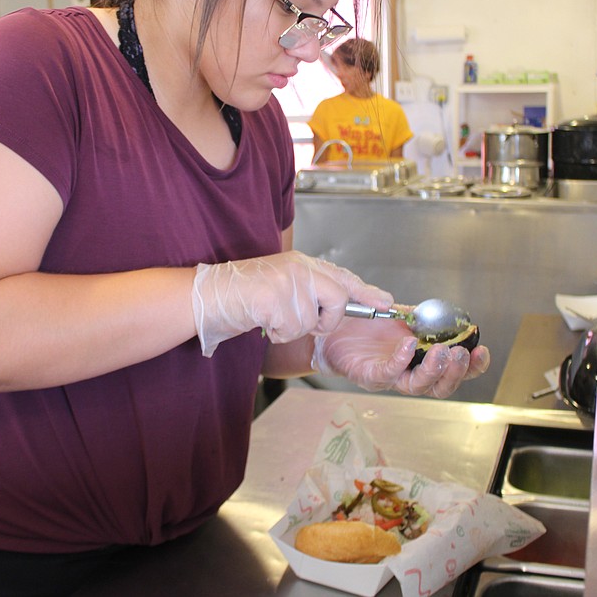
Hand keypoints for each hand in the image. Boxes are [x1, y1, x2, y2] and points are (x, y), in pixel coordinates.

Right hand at [191, 251, 391, 356]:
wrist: (209, 294)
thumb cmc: (244, 294)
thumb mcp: (282, 284)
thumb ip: (310, 289)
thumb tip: (342, 303)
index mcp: (302, 264)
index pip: (343, 276)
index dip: (367, 292)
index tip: (387, 303)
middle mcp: (298, 268)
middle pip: (338, 298)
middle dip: (327, 320)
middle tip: (305, 322)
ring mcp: (286, 281)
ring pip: (311, 321)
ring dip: (292, 329)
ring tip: (271, 317)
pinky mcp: (272, 298)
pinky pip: (291, 328)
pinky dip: (277, 333)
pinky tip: (262, 321)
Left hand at [311, 319, 490, 398]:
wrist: (327, 323)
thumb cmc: (360, 320)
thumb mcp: (394, 310)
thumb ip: (415, 313)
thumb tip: (438, 312)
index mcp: (420, 355)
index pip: (453, 368)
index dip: (471, 364)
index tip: (482, 350)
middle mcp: (408, 370)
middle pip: (440, 385)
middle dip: (456, 372)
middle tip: (462, 354)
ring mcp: (389, 376)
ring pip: (419, 386)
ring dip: (434, 370)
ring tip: (442, 352)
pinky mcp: (368, 375)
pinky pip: (389, 373)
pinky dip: (401, 360)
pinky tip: (409, 344)